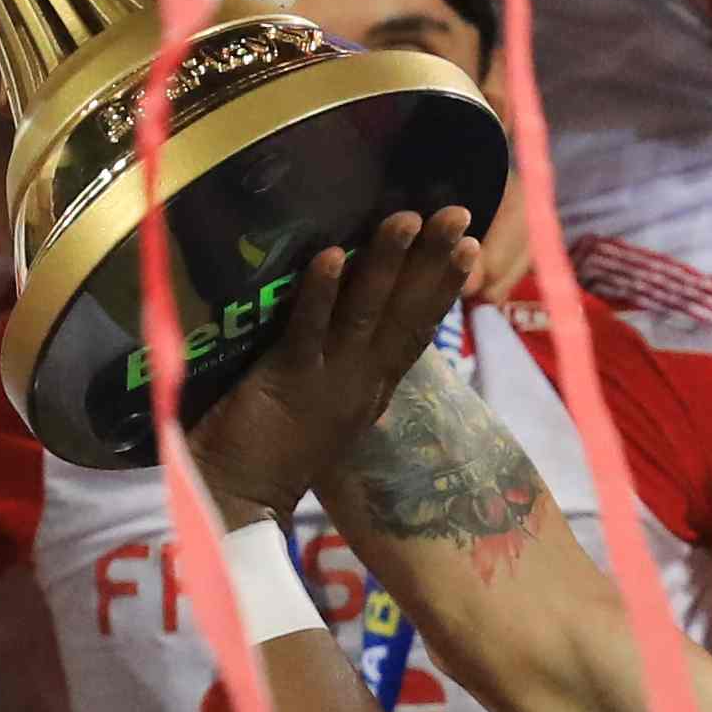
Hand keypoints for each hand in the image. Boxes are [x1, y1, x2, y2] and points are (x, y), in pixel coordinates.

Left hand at [162, 209, 483, 526]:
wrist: (240, 497)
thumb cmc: (275, 444)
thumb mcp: (326, 399)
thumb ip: (343, 357)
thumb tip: (351, 303)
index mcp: (373, 386)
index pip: (417, 328)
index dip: (443, 287)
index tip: (471, 246)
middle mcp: (361, 382)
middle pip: (405, 314)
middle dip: (433, 263)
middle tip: (459, 215)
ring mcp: (328, 381)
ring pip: (365, 314)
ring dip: (386, 264)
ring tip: (407, 218)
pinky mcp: (287, 381)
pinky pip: (307, 330)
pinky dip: (321, 293)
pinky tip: (332, 255)